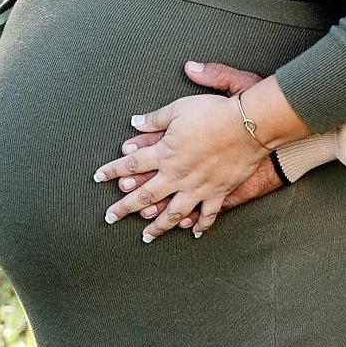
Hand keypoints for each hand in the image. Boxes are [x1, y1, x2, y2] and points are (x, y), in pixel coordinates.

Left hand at [113, 127, 282, 223]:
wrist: (247, 126)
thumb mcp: (178, 109)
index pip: (131, 164)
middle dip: (124, 208)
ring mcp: (197, 188)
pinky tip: (193, 234)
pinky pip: (207, 215)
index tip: (98, 177)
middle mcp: (176, 175)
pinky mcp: (217, 193)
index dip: (112, 171)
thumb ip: (155, 119)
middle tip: (110, 218)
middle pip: (144, 195)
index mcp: (165, 154)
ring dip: (157, 226)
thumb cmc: (213, 113)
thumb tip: (135, 122)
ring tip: (146, 237)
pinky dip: (200, 225)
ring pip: (172, 213)